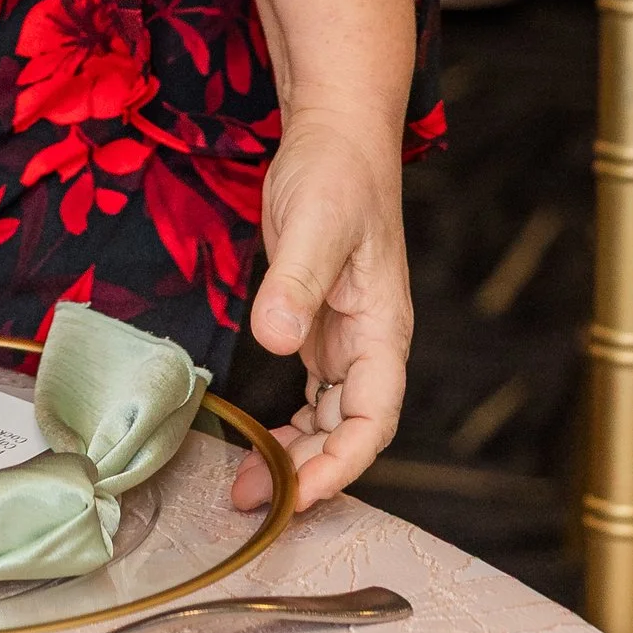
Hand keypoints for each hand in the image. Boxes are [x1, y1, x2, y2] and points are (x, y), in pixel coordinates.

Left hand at [229, 110, 410, 512]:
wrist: (333, 133)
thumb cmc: (337, 171)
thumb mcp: (313, 222)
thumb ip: (297, 281)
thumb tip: (278, 340)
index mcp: (382, 329)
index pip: (373, 419)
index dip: (341, 464)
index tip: (298, 492)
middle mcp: (369, 342)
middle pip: (351, 430)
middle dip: (310, 473)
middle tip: (254, 499)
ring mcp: (344, 336)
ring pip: (330, 419)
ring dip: (298, 455)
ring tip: (250, 484)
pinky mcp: (317, 322)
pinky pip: (312, 394)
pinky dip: (292, 424)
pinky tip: (262, 441)